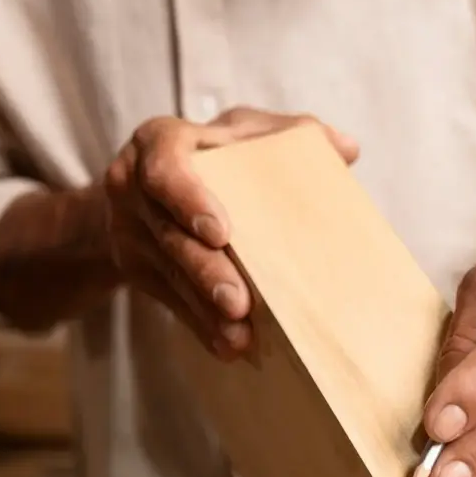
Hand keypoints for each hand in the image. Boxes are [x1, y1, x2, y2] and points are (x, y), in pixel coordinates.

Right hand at [103, 107, 358, 358]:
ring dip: (204, 308)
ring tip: (239, 333)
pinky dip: (200, 323)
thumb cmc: (215, 153)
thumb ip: (292, 135)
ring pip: (169, 273)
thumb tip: (347, 150)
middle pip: (169, 234)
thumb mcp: (246, 132)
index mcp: (159, 142)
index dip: (189, 200)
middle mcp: (132, 187)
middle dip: (205, 271)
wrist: (152, 186)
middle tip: (238, 303)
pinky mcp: (135, 268)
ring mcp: (129, 231)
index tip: (221, 233)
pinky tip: (228, 344)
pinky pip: (169, 299)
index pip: (165, 169)